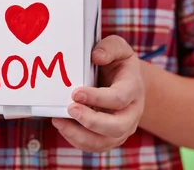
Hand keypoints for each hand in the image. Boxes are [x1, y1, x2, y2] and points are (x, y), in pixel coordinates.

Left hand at [51, 35, 143, 151]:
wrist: (127, 81)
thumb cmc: (118, 63)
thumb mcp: (118, 47)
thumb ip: (109, 48)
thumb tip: (96, 56)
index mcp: (134, 89)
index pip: (119, 99)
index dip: (98, 98)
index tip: (76, 93)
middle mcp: (132, 113)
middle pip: (117, 127)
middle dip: (91, 122)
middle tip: (70, 109)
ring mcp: (122, 128)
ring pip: (104, 142)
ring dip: (80, 135)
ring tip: (59, 121)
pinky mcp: (110, 137)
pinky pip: (94, 146)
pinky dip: (76, 140)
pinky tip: (62, 126)